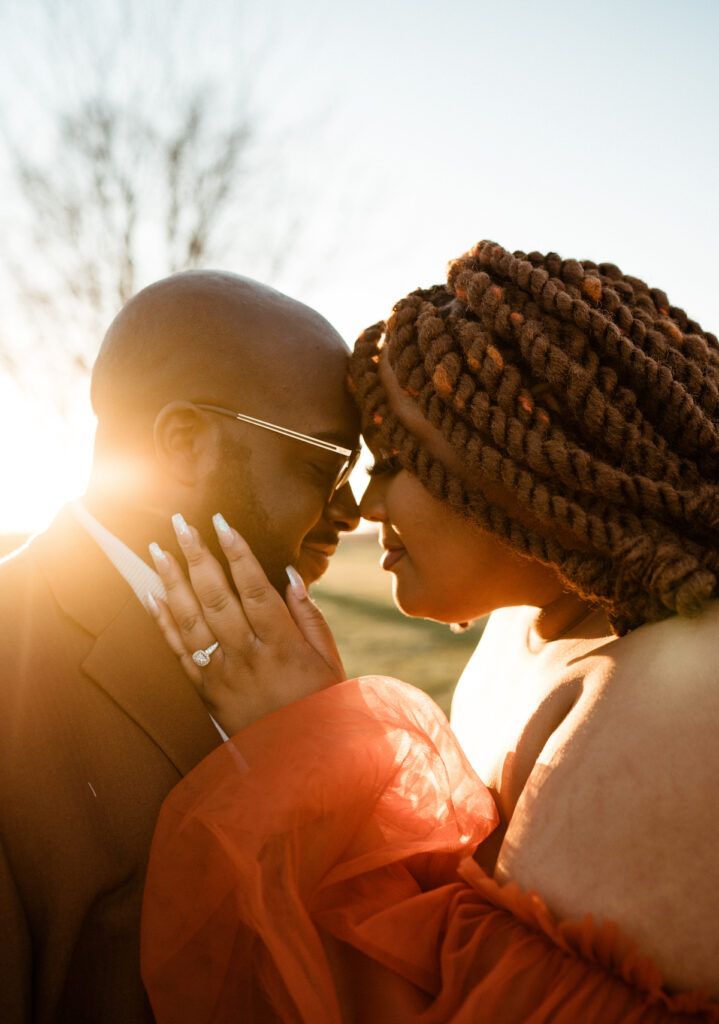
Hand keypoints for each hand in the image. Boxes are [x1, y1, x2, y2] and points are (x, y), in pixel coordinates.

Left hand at [148, 513, 344, 735]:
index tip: (222, 523)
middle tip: (180, 523)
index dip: (237, 554)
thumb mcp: (329, 660)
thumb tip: (288, 574)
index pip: (254, 589)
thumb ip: (309, 616)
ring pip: (192, 621)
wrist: (299, 762)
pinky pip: (180, 652)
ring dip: (172, 582)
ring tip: (158, 549)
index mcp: (282, 645)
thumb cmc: (320, 705)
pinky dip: (163, 623)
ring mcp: (223, 675)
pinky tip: (151, 595)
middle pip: (217, 598)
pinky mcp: (207, 691)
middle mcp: (248, 657)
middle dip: (197, 557)